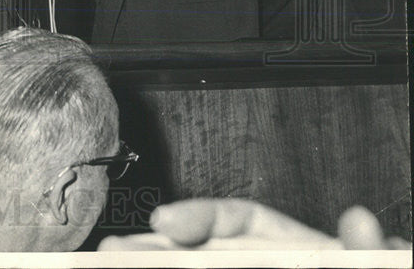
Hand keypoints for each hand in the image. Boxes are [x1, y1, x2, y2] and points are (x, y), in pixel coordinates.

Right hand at [97, 198, 410, 250]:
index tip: (166, 220)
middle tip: (109, 253)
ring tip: (108, 268)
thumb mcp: (370, 268)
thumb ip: (367, 253)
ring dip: (151, 265)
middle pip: (197, 253)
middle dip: (151, 250)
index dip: (197, 215)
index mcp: (295, 252)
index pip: (238, 220)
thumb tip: (363, 221)